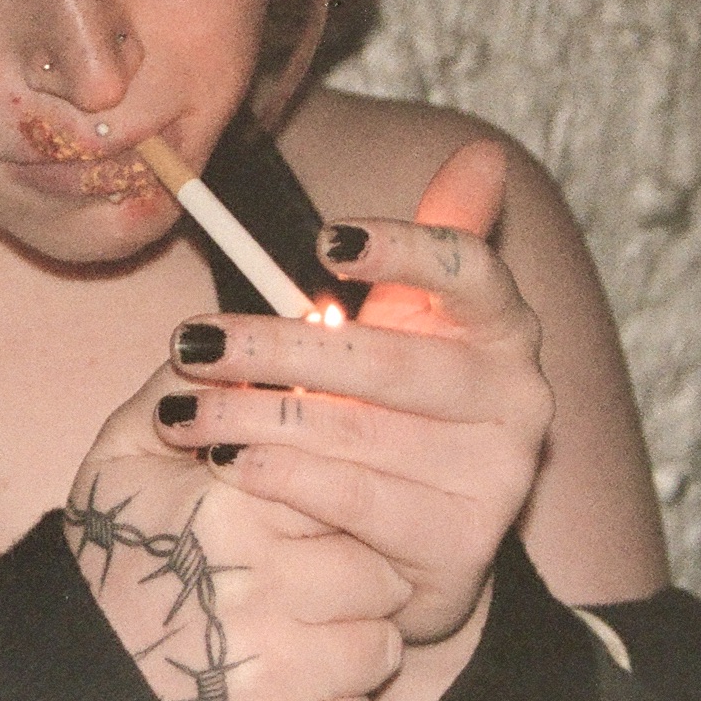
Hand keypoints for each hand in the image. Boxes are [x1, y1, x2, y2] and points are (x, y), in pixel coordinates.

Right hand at [61, 361, 412, 700]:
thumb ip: (191, 384)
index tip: (310, 511)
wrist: (55, 680)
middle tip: (312, 573)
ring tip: (299, 628)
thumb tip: (262, 326)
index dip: (337, 498)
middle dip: (358, 570)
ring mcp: (263, 679)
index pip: (347, 489)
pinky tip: (285, 685)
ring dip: (353, 639)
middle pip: (380, 573)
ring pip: (378, 648)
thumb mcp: (126, 452)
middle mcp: (253, 594)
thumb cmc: (106, 553)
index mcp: (229, 511)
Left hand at [149, 139, 550, 646]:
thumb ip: (425, 247)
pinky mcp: (460, 544)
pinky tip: (226, 462)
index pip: (469, 269)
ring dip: (252, 416)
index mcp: (504, 326)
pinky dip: (280, 476)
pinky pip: (354, 499)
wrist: (406, 546)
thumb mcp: (404, 326)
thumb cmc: (387, 411)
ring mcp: (496, 476)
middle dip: (275, 348)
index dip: (402, 250)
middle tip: (191, 343)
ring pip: (356, 432)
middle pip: (388, 360)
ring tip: (181, 409)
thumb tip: (481, 154)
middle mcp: (518, 397)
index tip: (324, 241)